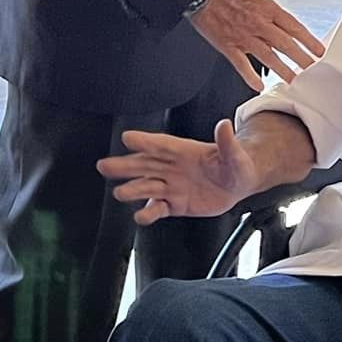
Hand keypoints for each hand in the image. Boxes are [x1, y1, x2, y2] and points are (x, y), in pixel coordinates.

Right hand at [98, 119, 258, 224]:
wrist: (237, 185)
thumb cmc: (235, 164)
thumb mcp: (235, 154)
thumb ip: (227, 142)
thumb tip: (225, 124)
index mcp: (184, 150)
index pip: (161, 145)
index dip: (145, 141)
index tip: (127, 137)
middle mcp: (172, 167)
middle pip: (144, 165)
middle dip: (125, 165)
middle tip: (104, 165)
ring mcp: (171, 186)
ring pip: (147, 187)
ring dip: (132, 190)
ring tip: (119, 193)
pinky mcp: (175, 204)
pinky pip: (158, 209)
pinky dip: (149, 213)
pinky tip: (140, 217)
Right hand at [187, 0, 323, 92]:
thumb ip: (270, 14)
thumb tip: (284, 29)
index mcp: (267, 8)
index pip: (295, 27)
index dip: (309, 41)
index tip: (318, 51)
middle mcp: (258, 23)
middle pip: (286, 44)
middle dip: (302, 58)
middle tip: (312, 69)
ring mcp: (243, 35)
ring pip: (268, 56)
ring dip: (283, 70)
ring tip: (293, 80)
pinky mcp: (228, 45)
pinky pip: (242, 64)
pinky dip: (251, 77)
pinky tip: (259, 86)